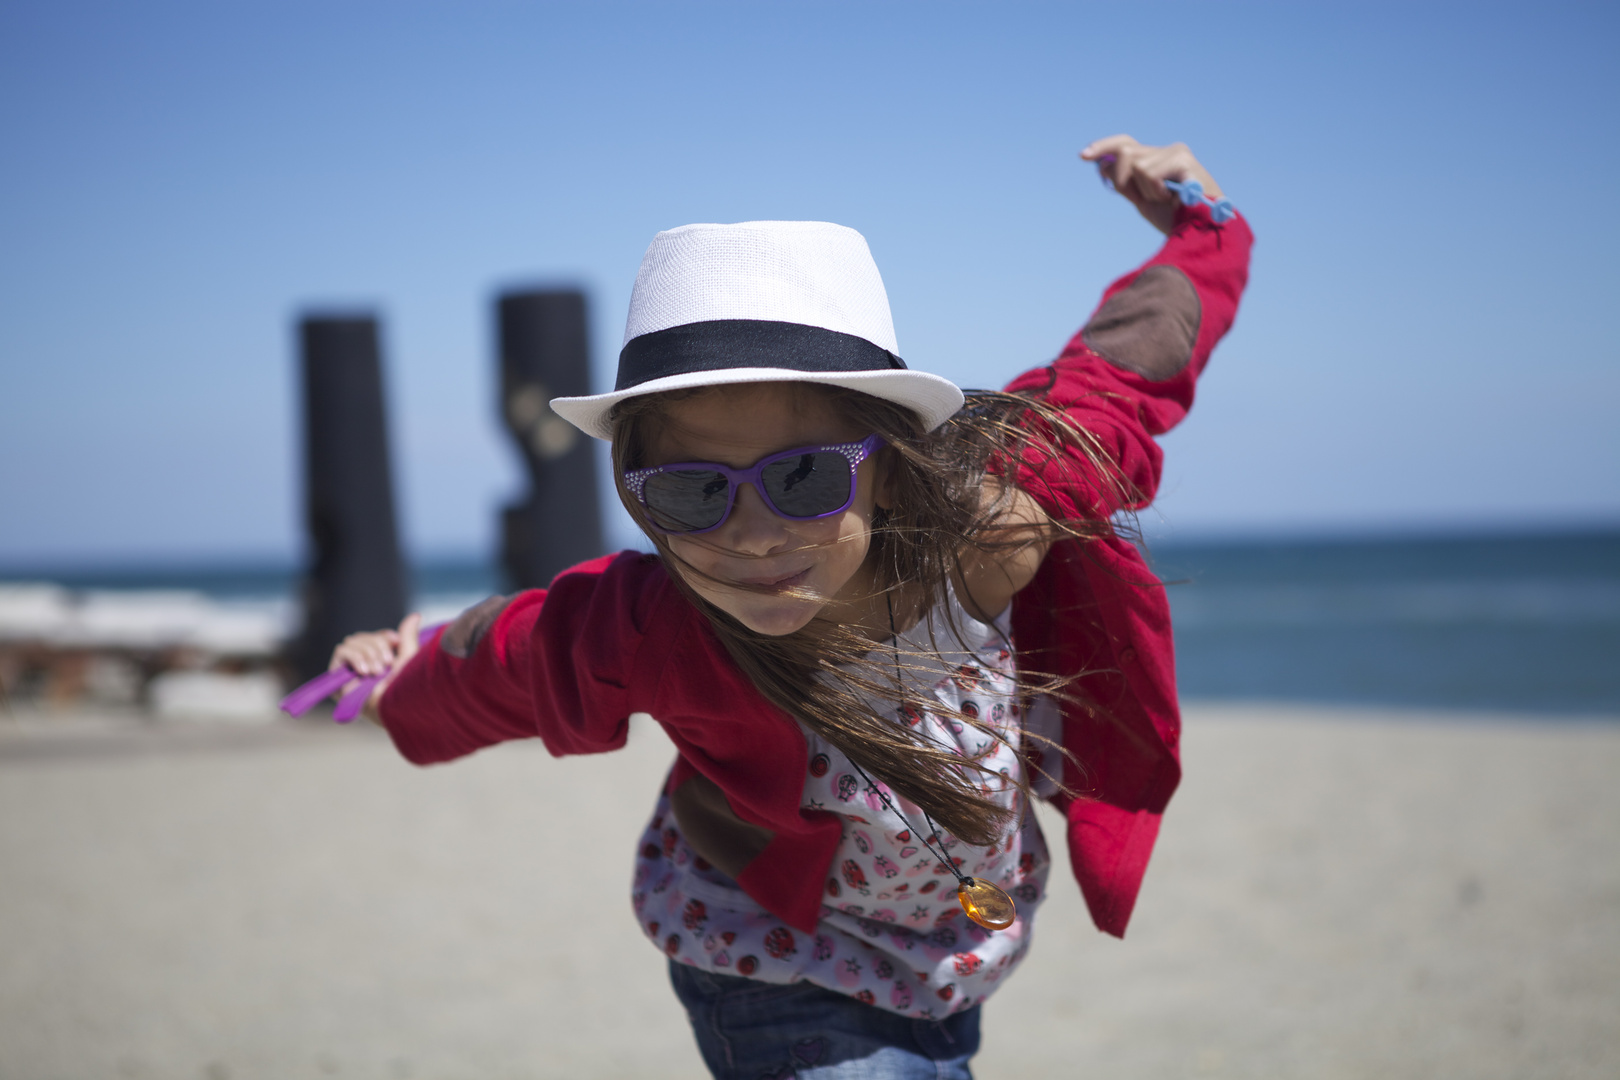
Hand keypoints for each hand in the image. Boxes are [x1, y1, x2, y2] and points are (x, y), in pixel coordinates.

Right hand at [328, 612, 421, 725]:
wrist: (395, 708)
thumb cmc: (405, 688)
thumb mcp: (408, 658)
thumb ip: (408, 637)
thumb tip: (415, 615)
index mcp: (380, 661)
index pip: (376, 637)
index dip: (384, 636)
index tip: (396, 641)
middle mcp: (364, 664)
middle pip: (364, 637)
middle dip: (377, 646)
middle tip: (388, 664)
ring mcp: (350, 670)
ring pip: (353, 641)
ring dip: (368, 653)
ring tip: (378, 671)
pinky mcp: (338, 677)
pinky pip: (342, 652)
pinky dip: (355, 657)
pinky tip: (364, 671)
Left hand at [1080, 136, 1223, 234]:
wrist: (1201, 234)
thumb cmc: (1176, 221)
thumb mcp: (1143, 200)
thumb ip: (1125, 182)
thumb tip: (1103, 164)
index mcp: (1159, 158)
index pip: (1124, 144)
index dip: (1103, 147)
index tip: (1083, 157)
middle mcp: (1168, 150)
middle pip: (1124, 153)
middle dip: (1125, 182)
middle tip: (1146, 200)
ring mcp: (1177, 152)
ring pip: (1135, 165)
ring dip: (1144, 191)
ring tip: (1165, 200)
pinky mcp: (1182, 159)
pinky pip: (1147, 172)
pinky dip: (1153, 190)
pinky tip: (1172, 198)